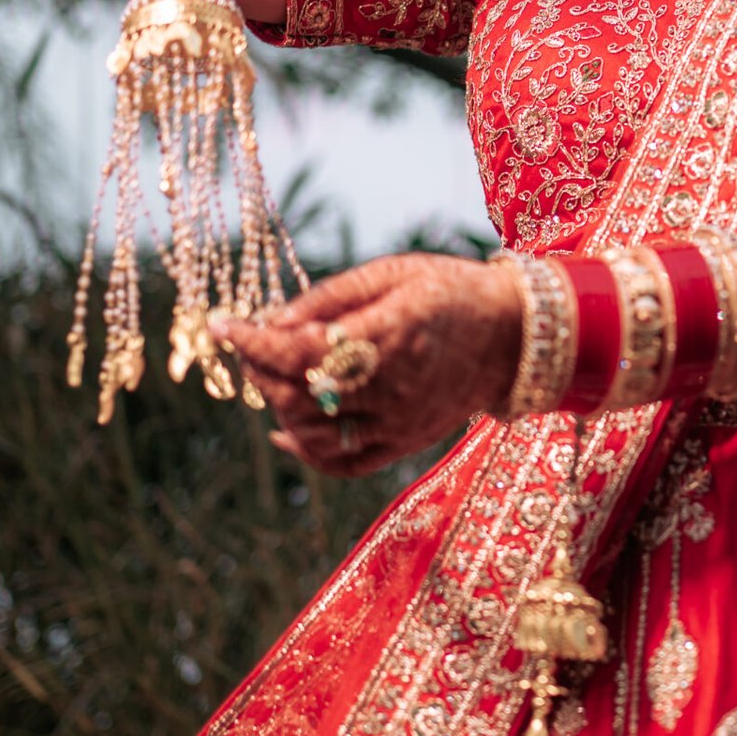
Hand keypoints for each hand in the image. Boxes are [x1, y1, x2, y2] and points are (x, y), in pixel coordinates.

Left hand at [214, 253, 523, 476]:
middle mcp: (392, 386)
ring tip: (272, 375)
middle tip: (249, 343)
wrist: (514, 337)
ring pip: (313, 432)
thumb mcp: (393, 273)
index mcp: (389, 334)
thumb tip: (271, 319)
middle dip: (259, 369)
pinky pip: (343, 462)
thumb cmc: (450, 291)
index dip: (252, 341)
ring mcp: (398, 422)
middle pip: (298, 395)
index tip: (222, 324)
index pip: (299, 351)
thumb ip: (331, 298)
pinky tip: (285, 430)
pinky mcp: (405, 443)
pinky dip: (306, 452)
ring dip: (277, 405)